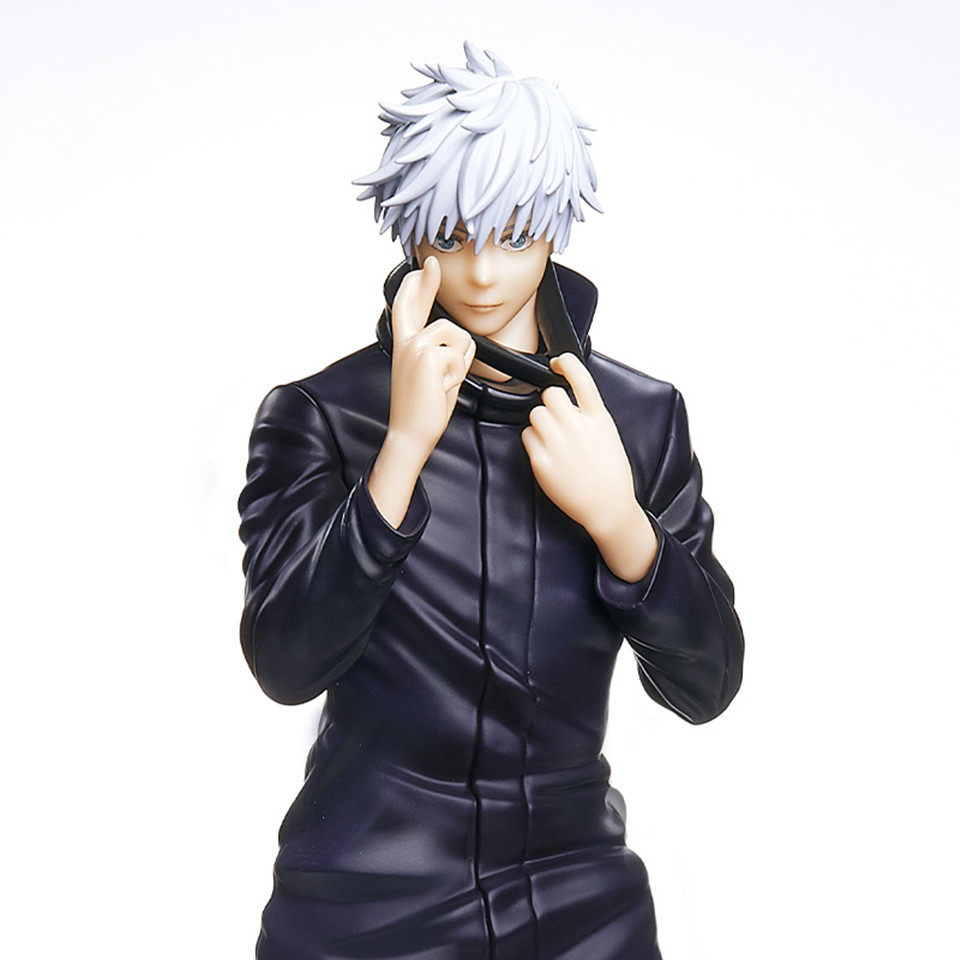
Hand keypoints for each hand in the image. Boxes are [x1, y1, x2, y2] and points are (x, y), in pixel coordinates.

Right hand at [387, 256, 476, 462]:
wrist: (410, 432)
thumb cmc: (422, 408)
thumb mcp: (430, 374)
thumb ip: (438, 351)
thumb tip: (455, 336)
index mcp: (405, 345)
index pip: (409, 307)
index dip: (417, 285)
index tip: (424, 265)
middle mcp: (406, 342)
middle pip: (421, 303)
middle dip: (427, 282)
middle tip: (432, 263)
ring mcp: (415, 347)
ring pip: (459, 337)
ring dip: (460, 361)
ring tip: (443, 382)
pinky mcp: (428, 356)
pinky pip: (461, 355)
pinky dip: (459, 374)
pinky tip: (442, 387)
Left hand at [521, 354, 657, 579]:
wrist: (608, 506)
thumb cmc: (611, 473)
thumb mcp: (608, 433)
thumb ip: (590, 413)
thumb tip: (571, 398)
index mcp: (598, 418)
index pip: (580, 377)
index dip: (566, 363)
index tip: (558, 361)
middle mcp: (578, 427)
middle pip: (550, 394)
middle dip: (551, 403)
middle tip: (557, 418)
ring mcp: (559, 444)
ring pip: (535, 413)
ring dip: (540, 422)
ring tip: (552, 438)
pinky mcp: (542, 461)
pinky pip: (527, 436)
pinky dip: (533, 442)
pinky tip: (546, 453)